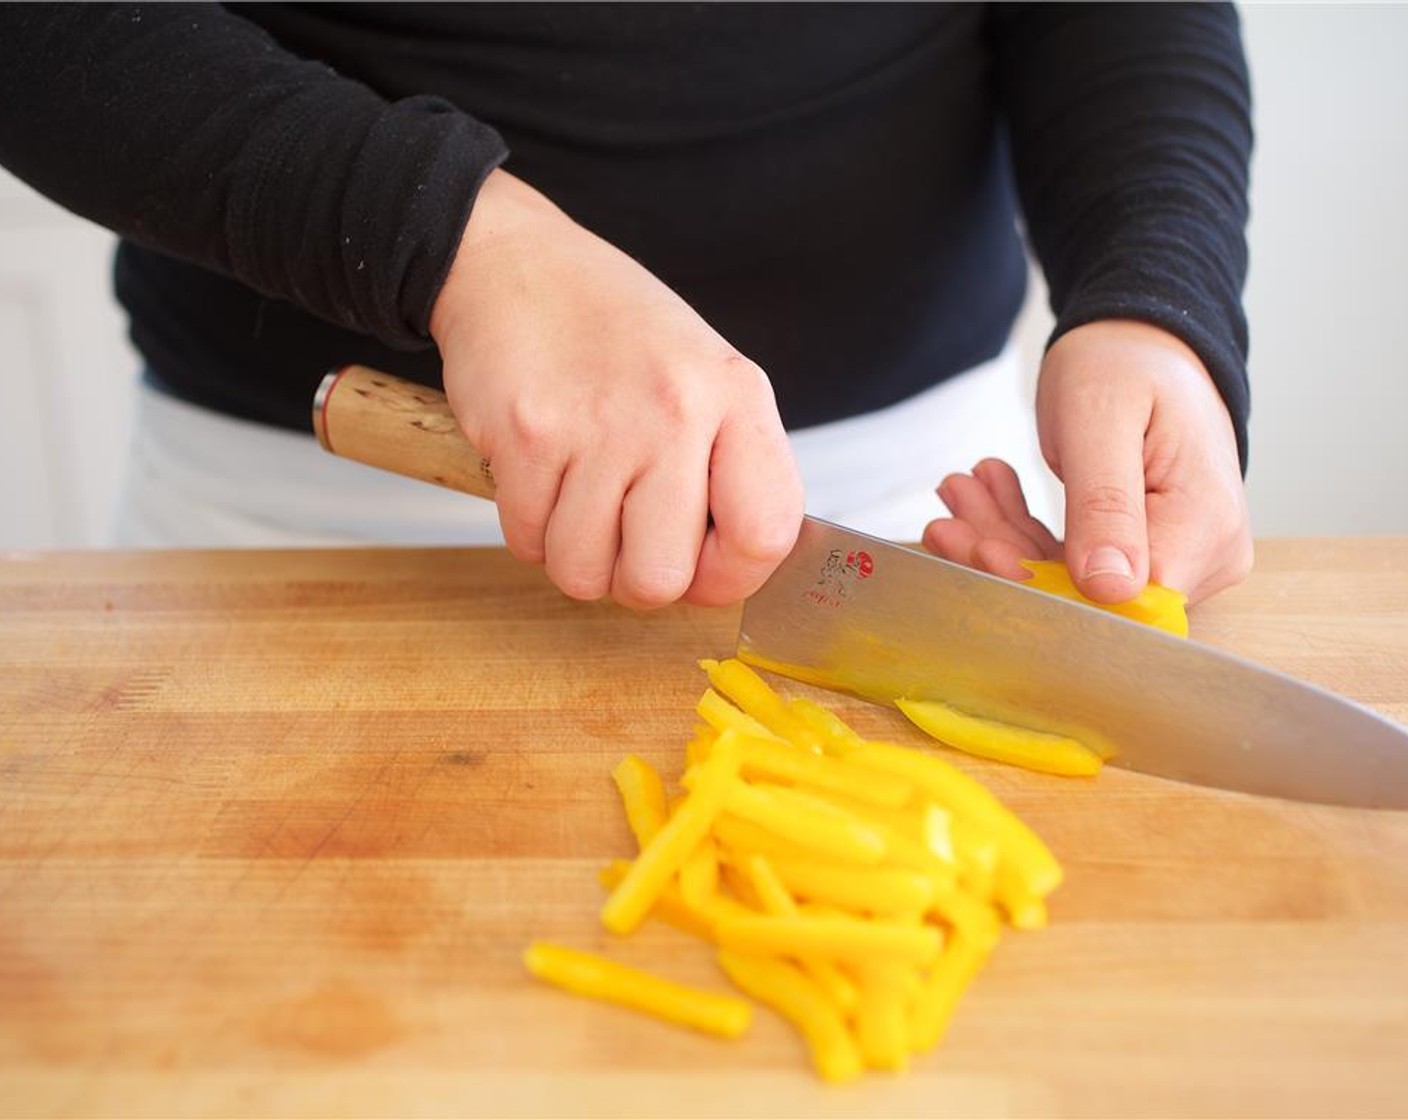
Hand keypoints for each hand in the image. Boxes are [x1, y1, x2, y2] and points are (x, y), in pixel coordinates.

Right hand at [429, 169, 802, 608]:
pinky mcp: (525, 437)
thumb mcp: (705, 376)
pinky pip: (528, 542)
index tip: (703, 568)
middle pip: (662, 580)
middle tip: (626, 539)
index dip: (730, 578)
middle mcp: (674, 411)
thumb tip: (734, 570)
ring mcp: (597, 427)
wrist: (515, 264)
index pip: (765, 536)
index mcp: (735, 396)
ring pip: (584, 574)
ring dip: (576, 555)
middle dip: (636, 580)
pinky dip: (530, 528)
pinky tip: (541, 476)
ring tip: (580, 498)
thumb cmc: (614, 330)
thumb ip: (731, 468)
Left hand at [923, 320, 1251, 605]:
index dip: (1047, 586)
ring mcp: (1175, 554)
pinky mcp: (1142, 549)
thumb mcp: (1102, 422)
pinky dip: (1021, 530)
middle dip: (1009, 555)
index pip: (1122, 596)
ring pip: (1070, 578)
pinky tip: (985, 494)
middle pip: (1091, 594)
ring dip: (1005, 538)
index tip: (983, 551)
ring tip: (960, 493)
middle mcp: (1203, 554)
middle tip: (946, 519)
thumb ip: (1106, 505)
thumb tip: (1110, 588)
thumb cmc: (1129, 363)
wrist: (1143, 341)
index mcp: (1205, 526)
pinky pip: (1072, 559)